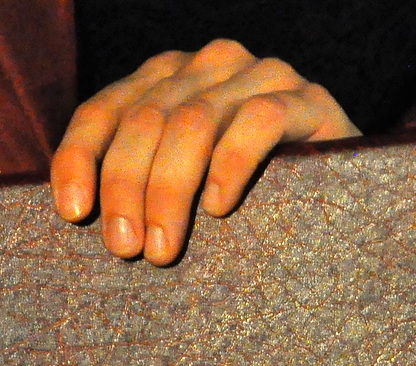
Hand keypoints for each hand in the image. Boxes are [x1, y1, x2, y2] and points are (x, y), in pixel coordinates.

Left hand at [52, 39, 359, 264]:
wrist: (342, 198)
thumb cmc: (244, 205)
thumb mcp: (179, 189)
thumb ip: (136, 182)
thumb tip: (78, 218)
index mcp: (164, 80)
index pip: (102, 110)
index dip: (79, 159)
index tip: (74, 214)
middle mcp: (208, 65)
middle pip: (145, 121)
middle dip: (126, 190)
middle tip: (125, 250)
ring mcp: (261, 75)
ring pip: (193, 123)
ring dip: (169, 191)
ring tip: (163, 249)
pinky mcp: (308, 100)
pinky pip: (259, 122)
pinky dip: (230, 166)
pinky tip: (219, 208)